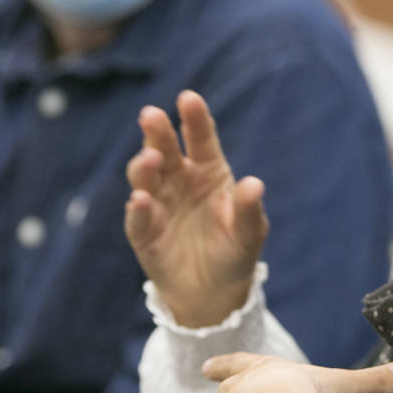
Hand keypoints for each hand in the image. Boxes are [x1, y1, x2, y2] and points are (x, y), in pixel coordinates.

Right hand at [125, 90, 268, 326]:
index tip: (188, 98)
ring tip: (151, 159)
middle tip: (151, 115)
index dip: (194, 118)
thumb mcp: (249, 233)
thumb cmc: (234, 253)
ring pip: (145, 176)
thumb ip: (249, 209)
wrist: (213, 293)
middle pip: (165, 148)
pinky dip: (138, 207)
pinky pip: (138, 215)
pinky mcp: (142, 230)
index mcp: (208, 171)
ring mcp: (158, 202)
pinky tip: (140, 199)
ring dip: (144, 165)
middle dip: (157, 131)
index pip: (200, 138)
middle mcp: (179, 179)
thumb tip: (254, 184)